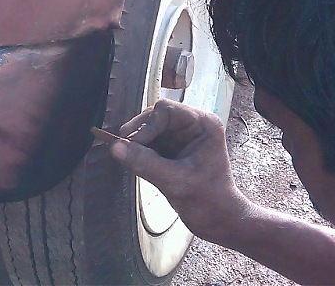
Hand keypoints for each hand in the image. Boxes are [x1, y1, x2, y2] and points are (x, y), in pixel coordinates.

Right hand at [111, 98, 250, 240]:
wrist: (219, 222)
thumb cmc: (208, 202)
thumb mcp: (175, 182)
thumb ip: (145, 163)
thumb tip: (115, 147)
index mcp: (203, 125)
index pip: (165, 110)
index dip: (146, 126)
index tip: (132, 145)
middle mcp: (192, 126)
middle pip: (154, 117)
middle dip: (140, 135)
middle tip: (125, 152)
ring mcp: (181, 137)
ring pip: (149, 130)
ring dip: (138, 145)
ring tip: (135, 163)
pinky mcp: (172, 149)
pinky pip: (148, 143)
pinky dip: (140, 153)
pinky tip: (139, 165)